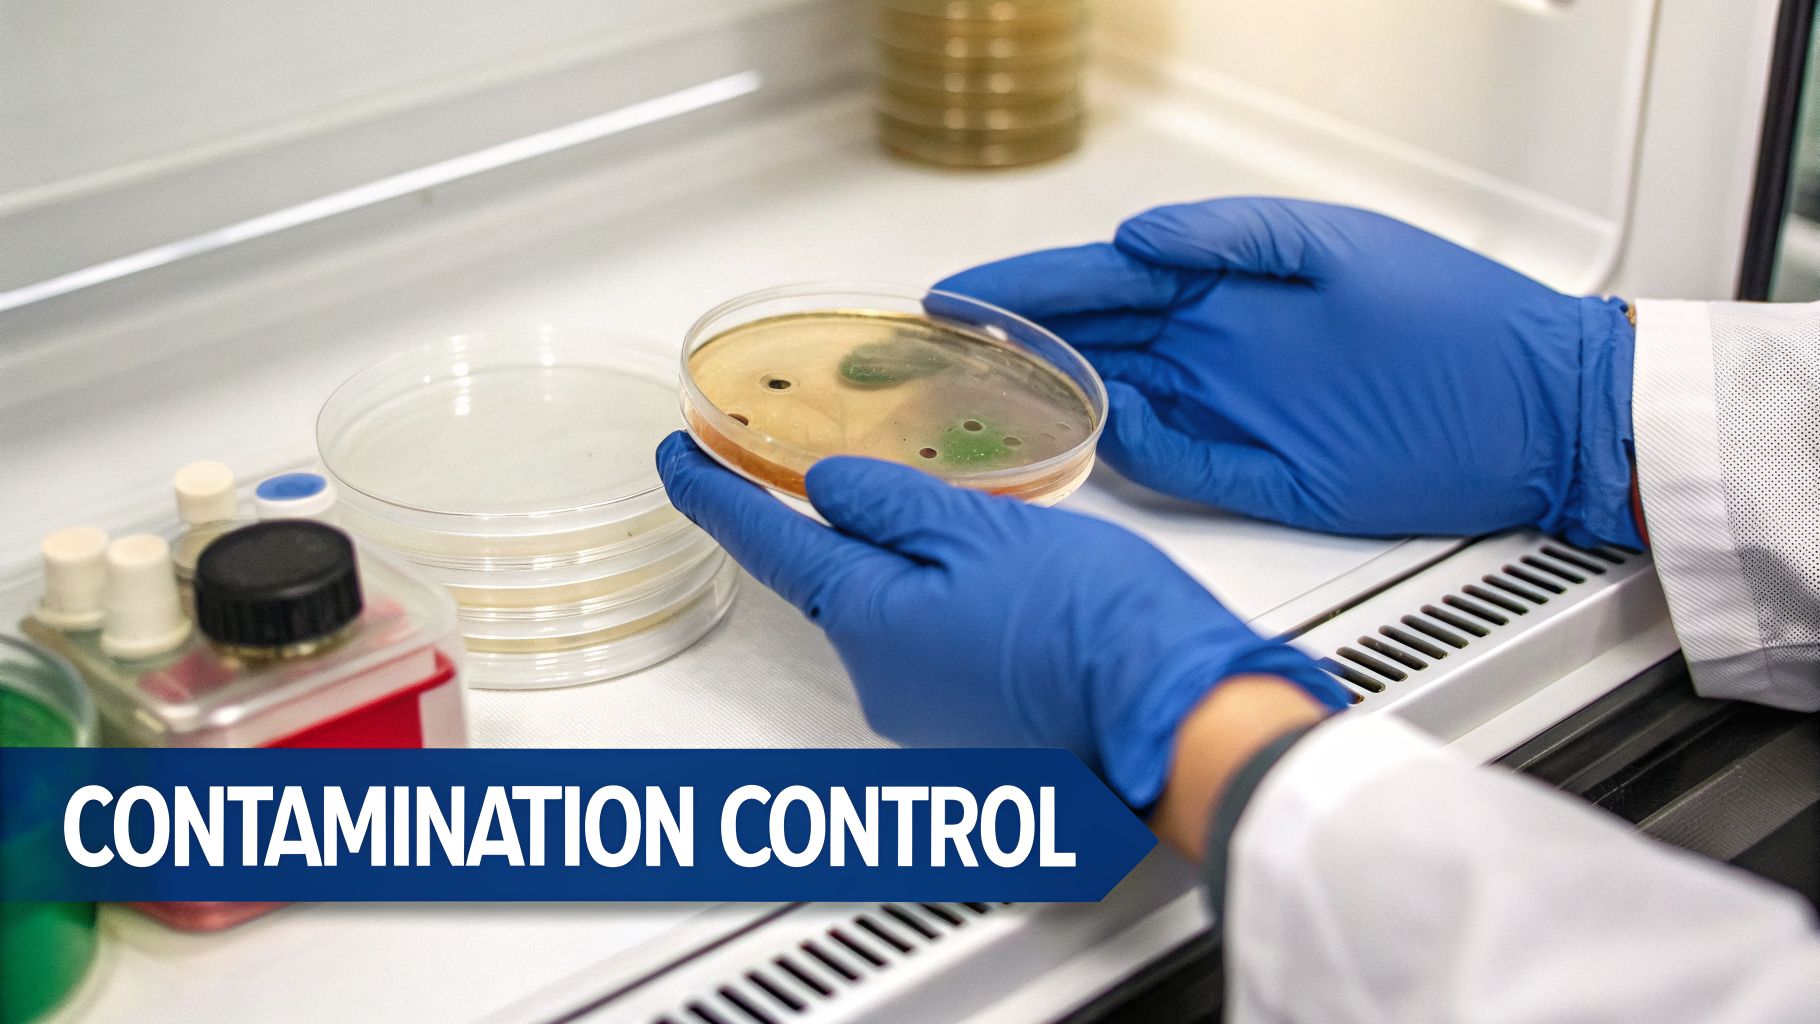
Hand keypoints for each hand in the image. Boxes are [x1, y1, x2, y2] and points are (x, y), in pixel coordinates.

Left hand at [656, 432, 1348, 806]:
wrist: (1173, 717)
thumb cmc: (1094, 623)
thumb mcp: (984, 529)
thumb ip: (894, 504)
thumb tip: (829, 490)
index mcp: (868, 618)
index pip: (765, 544)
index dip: (713, 494)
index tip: (676, 461)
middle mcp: (877, 681)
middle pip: (835, 583)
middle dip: (856, 533)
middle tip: (911, 496)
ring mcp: (920, 718)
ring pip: (891, 619)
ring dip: (919, 578)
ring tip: (1005, 561)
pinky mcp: (965, 737)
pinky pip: (932, 655)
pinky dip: (950, 618)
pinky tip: (1012, 605)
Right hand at [935, 197, 1641, 546]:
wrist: (1537, 416)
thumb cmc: (1453, 322)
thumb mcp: (1340, 250)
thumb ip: (1233, 238)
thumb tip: (1135, 236)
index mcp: (1227, 284)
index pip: (1102, 281)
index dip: (1024, 287)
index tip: (954, 296)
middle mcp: (1214, 347)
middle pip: (1086, 344)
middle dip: (1004, 345)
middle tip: (929, 355)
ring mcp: (1226, 412)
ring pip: (1108, 403)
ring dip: (1038, 403)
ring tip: (963, 406)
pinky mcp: (1250, 477)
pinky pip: (1160, 465)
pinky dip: (1108, 459)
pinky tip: (1060, 452)